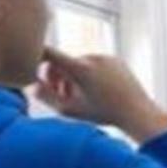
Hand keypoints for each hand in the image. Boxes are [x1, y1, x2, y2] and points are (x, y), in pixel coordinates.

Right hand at [36, 47, 166, 142]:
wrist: (137, 112)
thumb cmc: (104, 114)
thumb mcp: (70, 110)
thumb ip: (47, 97)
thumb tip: (32, 85)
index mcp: (80, 68)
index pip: (50, 53)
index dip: (36, 55)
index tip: (29, 61)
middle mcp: (92, 57)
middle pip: (64, 61)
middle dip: (58, 76)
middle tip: (60, 94)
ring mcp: (105, 57)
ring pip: (79, 63)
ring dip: (75, 76)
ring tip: (81, 95)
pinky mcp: (115, 59)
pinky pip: (95, 63)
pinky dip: (91, 74)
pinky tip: (98, 91)